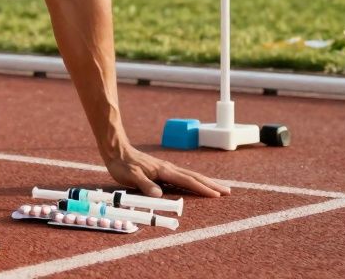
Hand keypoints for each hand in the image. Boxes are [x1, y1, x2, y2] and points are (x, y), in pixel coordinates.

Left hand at [103, 144, 230, 197]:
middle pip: (195, 177)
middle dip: (211, 185)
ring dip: (205, 182)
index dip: (203, 189)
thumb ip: (145, 185)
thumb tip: (159, 196)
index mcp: (164, 171)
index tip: (217, 195)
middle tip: (228, 192)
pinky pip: (183, 176)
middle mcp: (168, 168)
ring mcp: (166, 168)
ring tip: (218, 188)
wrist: (116, 149)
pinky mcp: (162, 169)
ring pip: (190, 176)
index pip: (188, 181)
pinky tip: (196, 184)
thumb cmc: (122, 164)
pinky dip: (194, 181)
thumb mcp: (130, 176)